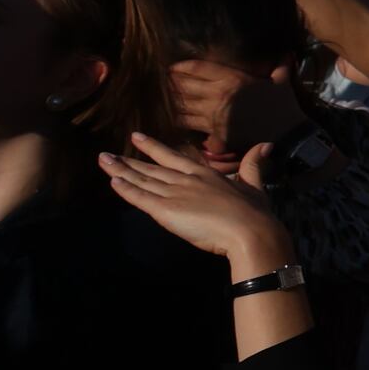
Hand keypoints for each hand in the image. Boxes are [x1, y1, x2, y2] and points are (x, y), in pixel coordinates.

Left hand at [95, 128, 294, 277]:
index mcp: (205, 174)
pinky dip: (126, 189)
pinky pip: (140, 197)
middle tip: (107, 153)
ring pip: (142, 180)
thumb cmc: (254, 212)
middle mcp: (186, 180)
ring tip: (103, 161)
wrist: (249, 231)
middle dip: (129, 160)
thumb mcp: (254, 186)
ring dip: (120, 171)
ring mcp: (175, 193)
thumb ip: (253, 165)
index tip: (136, 137)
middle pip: (151, 168)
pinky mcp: (166, 210)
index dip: (153, 148)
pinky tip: (112, 181)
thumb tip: (266, 145)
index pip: (173, 157)